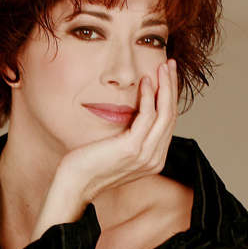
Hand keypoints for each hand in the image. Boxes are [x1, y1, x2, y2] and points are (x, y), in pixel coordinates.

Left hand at [30, 58, 178, 240]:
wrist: (75, 185)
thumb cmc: (89, 165)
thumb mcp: (116, 148)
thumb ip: (130, 135)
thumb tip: (134, 112)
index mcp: (153, 159)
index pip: (168, 122)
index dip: (170, 96)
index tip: (168, 75)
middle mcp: (155, 158)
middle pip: (171, 115)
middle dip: (172, 86)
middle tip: (171, 64)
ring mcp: (146, 155)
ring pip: (165, 113)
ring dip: (166, 86)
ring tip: (163, 66)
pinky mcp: (133, 148)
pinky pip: (148, 116)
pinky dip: (149, 96)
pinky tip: (146, 81)